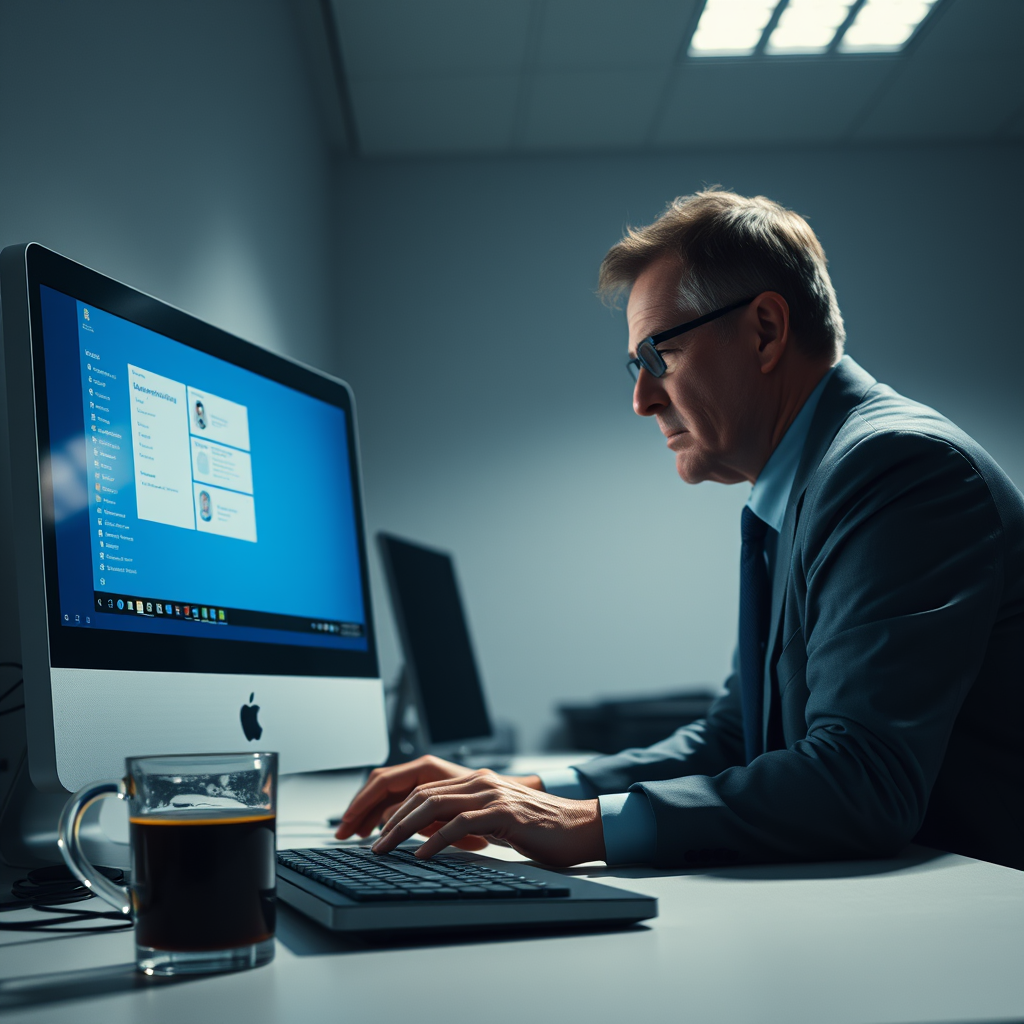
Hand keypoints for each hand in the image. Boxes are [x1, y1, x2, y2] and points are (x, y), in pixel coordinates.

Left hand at [370, 769, 604, 866]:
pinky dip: (436, 839)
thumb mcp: (498, 821)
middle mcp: (481, 782)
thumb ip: (470, 820)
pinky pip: (460, 823)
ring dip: (404, 829)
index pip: (426, 790)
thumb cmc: (541, 830)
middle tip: (373, 844)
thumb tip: (434, 839)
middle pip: (423, 795)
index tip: (378, 832)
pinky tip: (422, 854)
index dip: (398, 810)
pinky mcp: (503, 813)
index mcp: (478, 781)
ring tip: (386, 849)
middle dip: (392, 819)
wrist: (579, 827)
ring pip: (435, 805)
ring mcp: (492, 795)